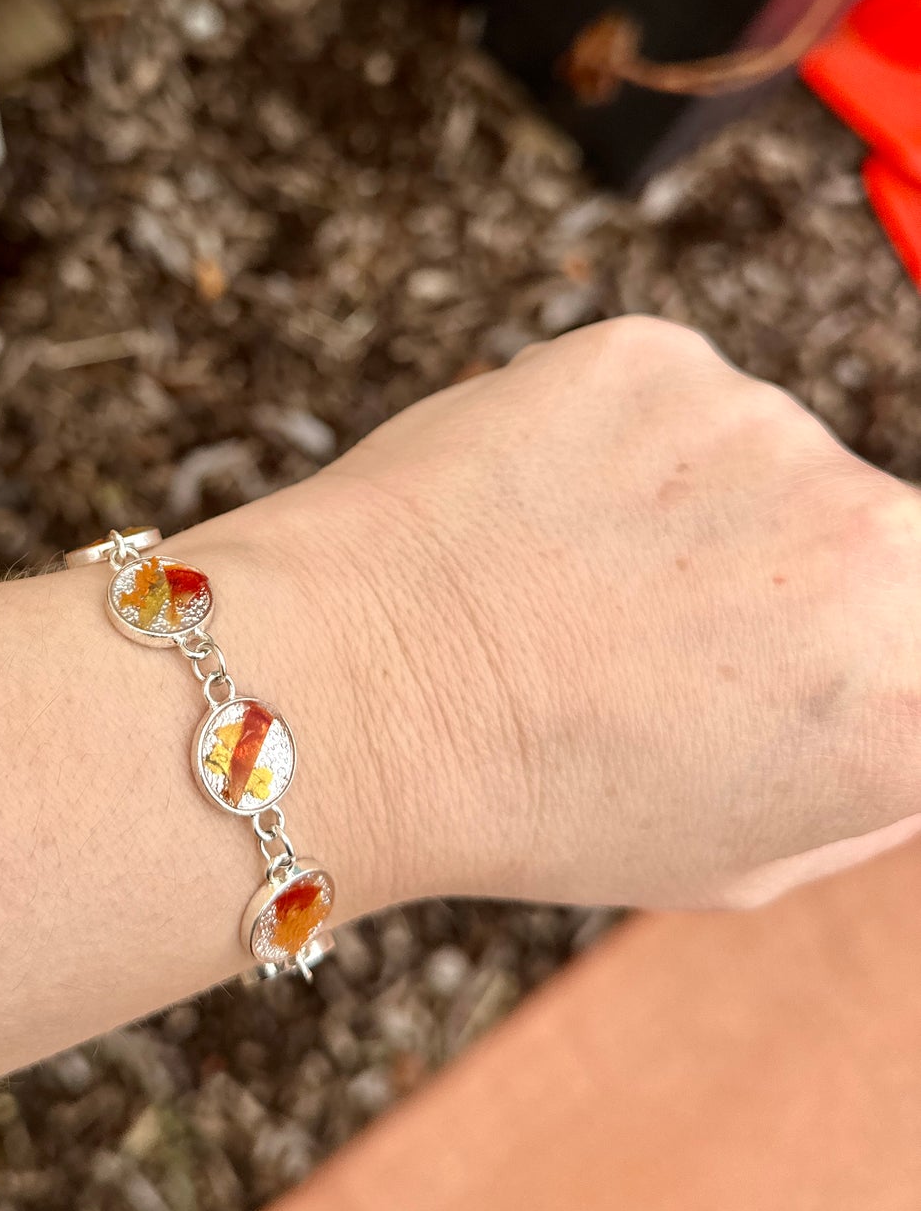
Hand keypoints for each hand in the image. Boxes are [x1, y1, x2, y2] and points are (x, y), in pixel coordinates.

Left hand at [207, 317, 920, 910]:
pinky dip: (615, 448)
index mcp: (913, 693)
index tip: (769, 663)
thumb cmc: (525, 800)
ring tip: (563, 581)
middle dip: (792, 577)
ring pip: (764, 459)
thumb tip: (900, 688)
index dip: (851, 653)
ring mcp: (761, 430)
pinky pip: (669, 402)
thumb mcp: (743, 851)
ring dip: (695, 508)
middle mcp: (873, 545)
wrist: (348, 697)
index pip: (917, 640)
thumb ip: (874, 766)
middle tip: (659, 631)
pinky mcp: (652, 359)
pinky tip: (530, 516)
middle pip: (878, 537)